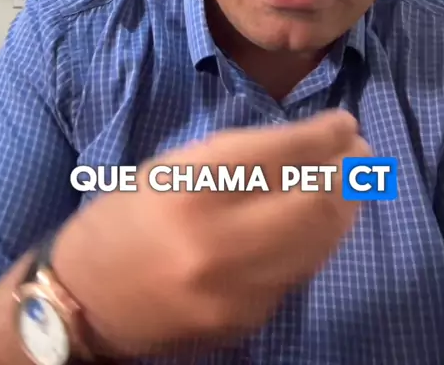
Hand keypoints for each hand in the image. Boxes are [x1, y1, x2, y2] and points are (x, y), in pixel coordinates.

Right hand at [54, 109, 370, 356]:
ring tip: (352, 182)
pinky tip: (323, 221)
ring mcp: (236, 290)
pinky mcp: (246, 322)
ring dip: (345, 206)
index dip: (325, 135)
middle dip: (347, 170)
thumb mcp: (168, 171)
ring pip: (318, 241)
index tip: (344, 122)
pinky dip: (320, 241)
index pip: (282, 154)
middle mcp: (218, 242)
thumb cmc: (122, 219)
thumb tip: (300, 148)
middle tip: (358, 152)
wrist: (85, 303)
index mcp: (190, 190)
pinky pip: (300, 273)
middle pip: (314, 200)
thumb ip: (233, 161)